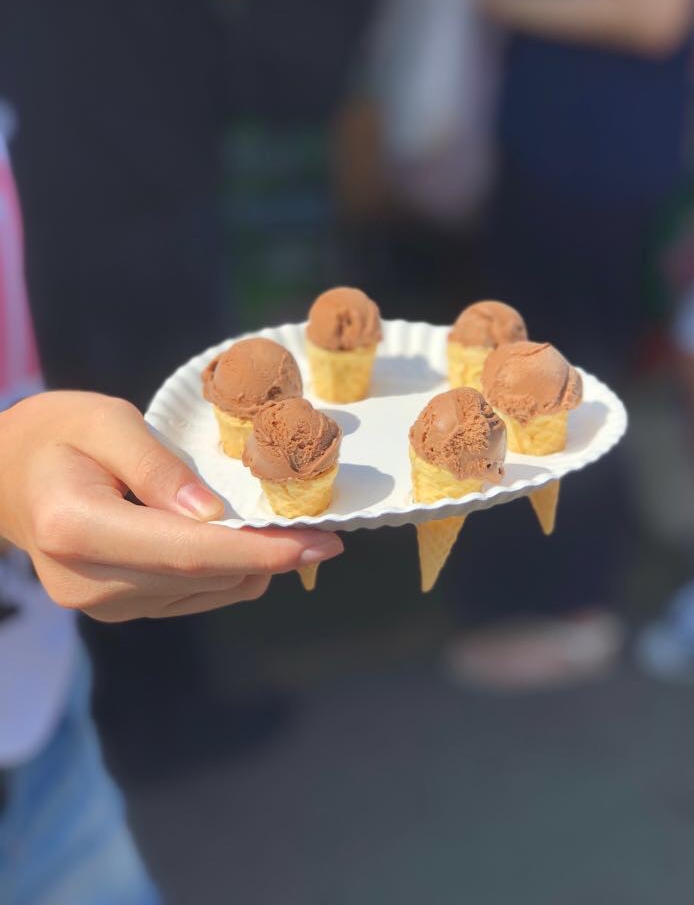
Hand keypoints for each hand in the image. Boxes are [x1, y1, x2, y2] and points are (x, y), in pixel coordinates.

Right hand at [0, 392, 342, 621]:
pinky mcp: (117, 610)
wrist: (9, 477)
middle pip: (203, 577)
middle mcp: (88, 581)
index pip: (188, 551)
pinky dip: (228, 571)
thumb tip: (214, 516)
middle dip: (271, 556)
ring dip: (253, 564)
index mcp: (77, 526)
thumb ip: (157, 466)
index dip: (262, 551)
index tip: (322, 542)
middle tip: (323, 530)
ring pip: (204, 592)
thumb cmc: (59, 433)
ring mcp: (100, 606)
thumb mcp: (108, 420)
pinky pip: (191, 596)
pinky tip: (244, 540)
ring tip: (284, 527)